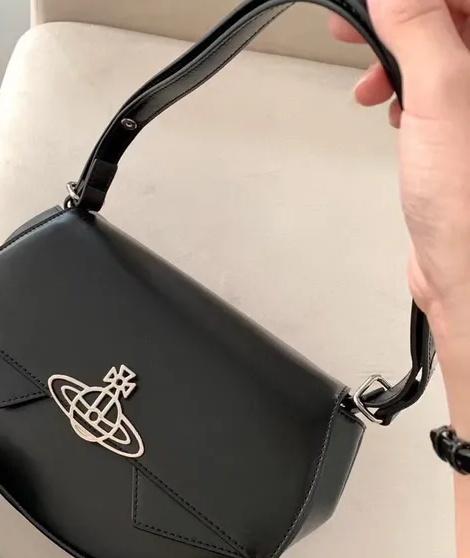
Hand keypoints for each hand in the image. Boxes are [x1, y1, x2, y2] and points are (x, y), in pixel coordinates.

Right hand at [330, 0, 469, 350]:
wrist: (468, 274)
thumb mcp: (444, 97)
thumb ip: (420, 28)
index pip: (465, 1)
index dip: (421, 0)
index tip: (379, 7)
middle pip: (455, 20)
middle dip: (403, 20)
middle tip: (356, 25)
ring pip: (442, 53)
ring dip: (400, 58)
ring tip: (369, 80)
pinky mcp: (462, 132)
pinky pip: (436, 89)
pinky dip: (407, 91)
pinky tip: (391, 109)